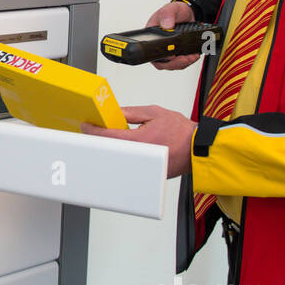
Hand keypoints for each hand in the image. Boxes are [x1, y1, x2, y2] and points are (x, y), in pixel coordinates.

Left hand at [81, 105, 196, 177]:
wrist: (197, 148)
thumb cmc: (182, 132)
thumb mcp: (154, 113)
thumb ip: (132, 113)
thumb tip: (116, 112)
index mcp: (140, 140)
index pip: (109, 136)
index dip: (94, 131)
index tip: (87, 125)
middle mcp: (139, 155)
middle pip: (110, 149)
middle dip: (100, 140)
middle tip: (95, 132)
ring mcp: (142, 166)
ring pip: (119, 158)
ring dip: (112, 149)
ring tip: (111, 139)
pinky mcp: (146, 172)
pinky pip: (129, 164)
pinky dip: (123, 156)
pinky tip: (124, 148)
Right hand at [146, 1, 200, 70]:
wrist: (188, 14)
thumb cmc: (176, 11)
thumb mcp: (171, 8)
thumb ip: (167, 14)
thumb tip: (166, 25)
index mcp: (152, 36)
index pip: (151, 52)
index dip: (161, 57)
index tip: (172, 56)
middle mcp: (158, 45)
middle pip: (162, 62)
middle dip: (174, 63)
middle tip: (184, 59)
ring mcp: (168, 50)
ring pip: (171, 64)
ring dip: (182, 63)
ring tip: (192, 57)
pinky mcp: (177, 52)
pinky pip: (180, 62)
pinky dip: (188, 61)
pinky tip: (193, 56)